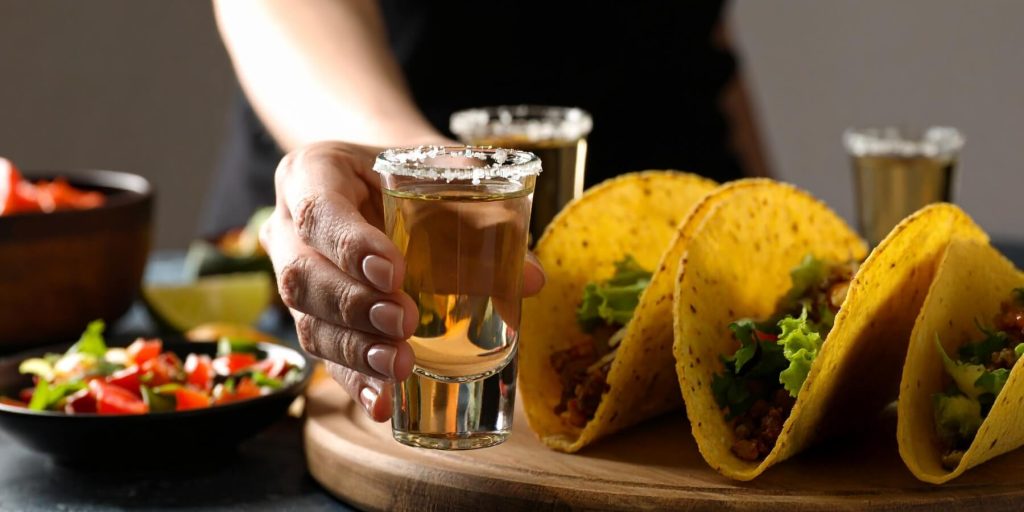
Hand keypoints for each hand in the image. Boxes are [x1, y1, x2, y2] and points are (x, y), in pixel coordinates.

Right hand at [260, 141, 545, 420]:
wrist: (383, 183)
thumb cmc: (413, 174)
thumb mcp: (444, 173)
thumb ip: (482, 213)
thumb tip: (531, 279)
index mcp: (312, 174)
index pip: (318, 209)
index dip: (349, 245)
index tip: (393, 272)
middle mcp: (288, 227)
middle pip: (302, 274)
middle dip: (354, 306)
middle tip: (404, 323)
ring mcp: (295, 275)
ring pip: (307, 320)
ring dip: (355, 350)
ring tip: (399, 367)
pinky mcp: (310, 317)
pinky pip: (323, 354)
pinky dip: (355, 380)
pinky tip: (383, 402)